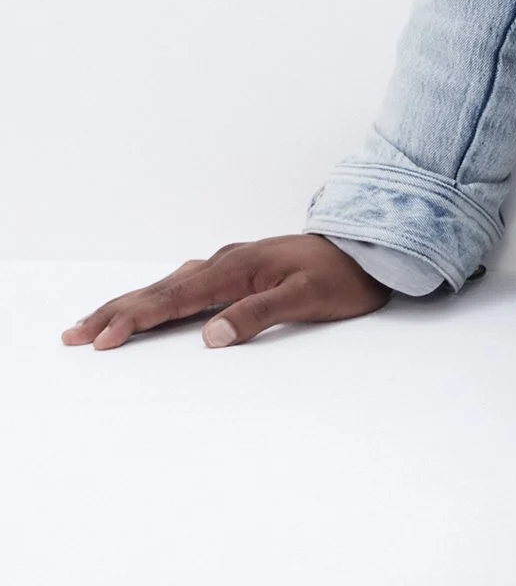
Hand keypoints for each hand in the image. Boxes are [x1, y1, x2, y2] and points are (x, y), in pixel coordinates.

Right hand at [61, 232, 389, 349]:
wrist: (371, 247)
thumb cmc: (343, 276)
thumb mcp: (307, 299)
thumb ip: (259, 315)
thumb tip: (212, 336)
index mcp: (237, 268)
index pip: (176, 297)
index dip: (137, 319)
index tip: (104, 338)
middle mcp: (226, 261)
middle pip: (160, 290)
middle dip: (115, 312)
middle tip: (75, 334)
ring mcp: (231, 264)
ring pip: (168, 286)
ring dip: (130, 304)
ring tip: (96, 323)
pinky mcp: (239, 270)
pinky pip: (185, 285)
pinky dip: (157, 297)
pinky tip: (147, 305)